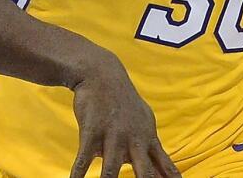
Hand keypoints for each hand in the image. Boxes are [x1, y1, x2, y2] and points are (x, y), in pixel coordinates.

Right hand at [69, 55, 181, 177]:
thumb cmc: (124, 105)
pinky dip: (78, 174)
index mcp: (148, 138)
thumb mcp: (145, 122)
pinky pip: (83, 159)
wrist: (102, 74)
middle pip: (144, 171)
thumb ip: (152, 150)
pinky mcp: (92, 132)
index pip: (164, 164)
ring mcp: (113, 135)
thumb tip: (164, 173)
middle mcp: (134, 139)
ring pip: (111, 170)